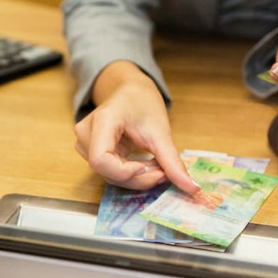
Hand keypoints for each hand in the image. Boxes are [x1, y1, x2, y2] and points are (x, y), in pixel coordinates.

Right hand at [74, 61, 200, 193]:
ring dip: (137, 178)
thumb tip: (192, 188)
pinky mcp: (90, 152)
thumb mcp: (160, 131)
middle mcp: (86, 134)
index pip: (100, 160)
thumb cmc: (142, 102)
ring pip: (109, 176)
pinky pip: (110, 172)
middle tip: (165, 172)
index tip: (155, 169)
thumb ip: (172, 162)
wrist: (130, 90)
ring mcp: (85, 144)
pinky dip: (131, 174)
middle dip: (139, 177)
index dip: (126, 172)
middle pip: (107, 172)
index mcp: (101, 122)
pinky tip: (147, 165)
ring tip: (158, 166)